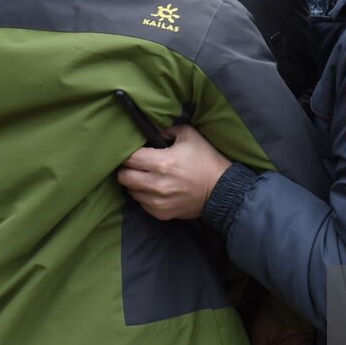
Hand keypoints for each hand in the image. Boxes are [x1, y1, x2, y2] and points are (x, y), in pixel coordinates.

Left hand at [117, 125, 231, 220]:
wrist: (221, 190)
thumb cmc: (206, 160)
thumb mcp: (189, 135)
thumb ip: (167, 130)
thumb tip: (152, 133)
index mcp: (162, 162)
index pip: (129, 158)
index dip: (127, 153)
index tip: (132, 152)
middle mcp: (157, 184)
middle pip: (124, 177)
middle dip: (126, 169)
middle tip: (134, 165)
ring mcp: (158, 201)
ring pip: (130, 191)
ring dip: (134, 184)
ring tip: (145, 177)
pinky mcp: (162, 214)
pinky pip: (142, 204)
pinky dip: (144, 196)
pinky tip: (155, 189)